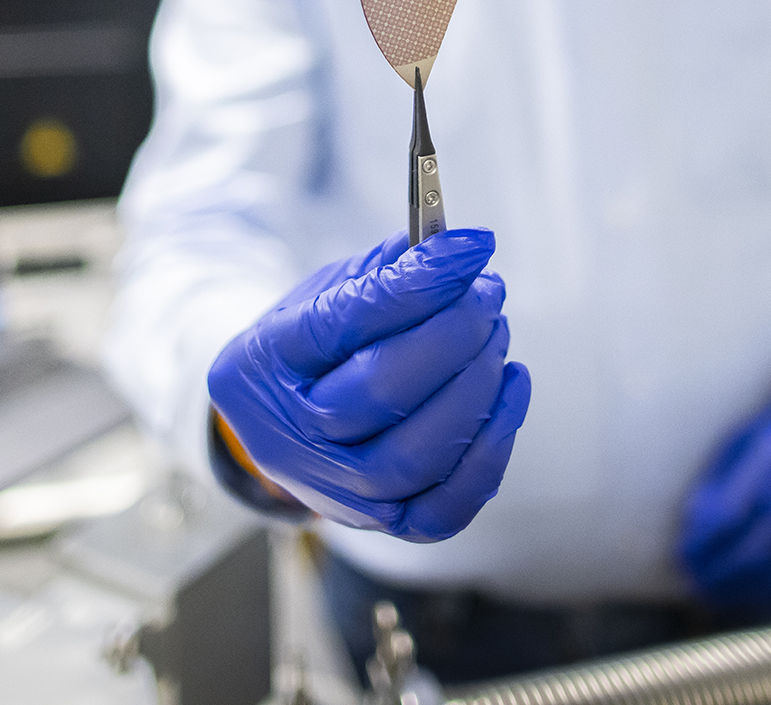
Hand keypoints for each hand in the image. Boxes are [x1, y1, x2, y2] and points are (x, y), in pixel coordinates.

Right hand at [208, 228, 531, 540]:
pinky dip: (491, 451)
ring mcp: (334, 493)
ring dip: (476, 388)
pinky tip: (508, 390)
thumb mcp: (323, 293)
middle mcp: (289, 439)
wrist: (280, 423)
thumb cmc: (309, 350)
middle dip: (453, 335)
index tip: (473, 248)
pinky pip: (445, 510)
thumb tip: (453, 251)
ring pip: (416, 456)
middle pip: (380, 393)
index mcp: (262, 364)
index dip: (419, 283)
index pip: (346, 320)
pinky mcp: (381, 524)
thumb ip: (382, 272)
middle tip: (487, 294)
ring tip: (496, 336)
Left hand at [675, 368, 770, 612]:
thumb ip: (718, 487)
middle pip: (755, 555)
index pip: (729, 517)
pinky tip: (750, 595)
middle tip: (692, 582)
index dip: (701, 542)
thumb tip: (693, 534)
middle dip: (717, 576)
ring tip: (714, 595)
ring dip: (742, 595)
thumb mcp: (741, 445)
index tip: (681, 554)